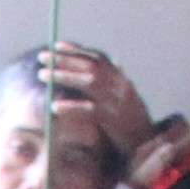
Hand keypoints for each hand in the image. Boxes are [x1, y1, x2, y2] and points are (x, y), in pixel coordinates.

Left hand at [38, 42, 151, 167]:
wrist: (147, 144)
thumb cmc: (135, 120)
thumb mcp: (128, 97)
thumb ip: (118, 81)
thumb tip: (117, 61)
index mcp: (121, 80)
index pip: (97, 58)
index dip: (77, 50)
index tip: (57, 44)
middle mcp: (120, 86)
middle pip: (90, 66)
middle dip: (65, 59)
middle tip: (42, 56)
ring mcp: (117, 102)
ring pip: (89, 83)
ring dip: (64, 76)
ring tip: (42, 74)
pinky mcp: (112, 121)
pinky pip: (89, 112)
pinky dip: (71, 108)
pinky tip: (54, 107)